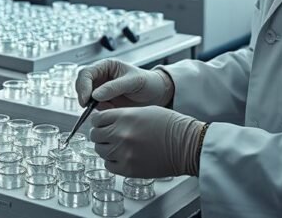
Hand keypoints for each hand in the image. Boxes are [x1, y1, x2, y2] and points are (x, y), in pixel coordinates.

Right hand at [75, 59, 174, 109]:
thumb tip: (95, 95)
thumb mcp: (133, 81)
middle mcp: (101, 77)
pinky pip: (94, 108)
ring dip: (90, 105)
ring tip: (107, 109)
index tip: (86, 98)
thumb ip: (114, 87)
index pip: (86, 73)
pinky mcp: (104, 102)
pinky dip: (98, 112)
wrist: (157, 94)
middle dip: (82, 95)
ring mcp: (101, 90)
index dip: (83, 85)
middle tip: (87, 107)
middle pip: (81, 84)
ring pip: (86, 97)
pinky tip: (110, 112)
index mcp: (106, 66)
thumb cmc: (148, 82)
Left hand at [89, 106, 204, 178]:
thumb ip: (122, 115)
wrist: (186, 145)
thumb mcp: (144, 111)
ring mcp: (124, 153)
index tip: (102, 123)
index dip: (99, 121)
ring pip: (100, 151)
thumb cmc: (171, 126)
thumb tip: (106, 119)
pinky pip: (109, 165)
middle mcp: (121, 135)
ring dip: (106, 148)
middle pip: (95, 135)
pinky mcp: (129, 169)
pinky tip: (122, 157)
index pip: (96, 119)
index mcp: (124, 117)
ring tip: (117, 146)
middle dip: (100, 134)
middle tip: (108, 135)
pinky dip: (112, 161)